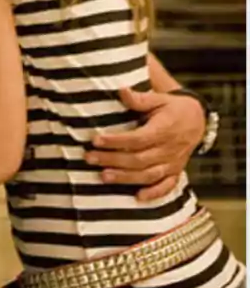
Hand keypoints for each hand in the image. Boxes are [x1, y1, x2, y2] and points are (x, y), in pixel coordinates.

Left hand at [85, 87, 205, 200]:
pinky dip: (155, 193)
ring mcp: (173, 163)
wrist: (197, 119)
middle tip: (90, 158)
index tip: (96, 140)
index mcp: (164, 130)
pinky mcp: (176, 171)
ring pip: (149, 174)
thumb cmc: (172, 108)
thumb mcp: (159, 98)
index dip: (116, 141)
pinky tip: (139, 198)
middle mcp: (169, 149)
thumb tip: (121, 90)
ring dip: (126, 177)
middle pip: (139, 159)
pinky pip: (167, 186)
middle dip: (113, 160)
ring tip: (103, 176)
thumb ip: (140, 98)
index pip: (137, 139)